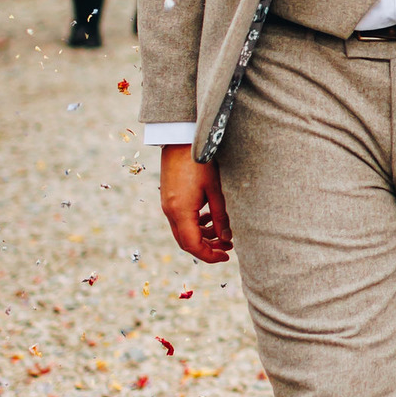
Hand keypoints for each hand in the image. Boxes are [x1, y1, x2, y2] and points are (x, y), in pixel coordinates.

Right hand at [160, 146, 232, 262]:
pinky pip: (180, 220)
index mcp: (180, 212)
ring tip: (223, 233)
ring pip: (183, 232)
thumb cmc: (200, 163)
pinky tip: (209, 217)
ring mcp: (167, 206)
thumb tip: (227, 238)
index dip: (210, 255)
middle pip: (186, 242)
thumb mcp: (215, 191)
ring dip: (202, 235)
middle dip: (207, 247)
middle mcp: (170, 212)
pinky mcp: (169, 199)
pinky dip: (195, 224)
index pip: (193, 246)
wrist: (180, 141)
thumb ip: (220, 217)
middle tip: (228, 247)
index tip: (226, 256)